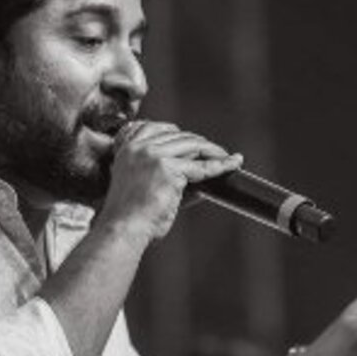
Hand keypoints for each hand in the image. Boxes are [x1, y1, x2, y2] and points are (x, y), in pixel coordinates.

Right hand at [97, 121, 242, 243]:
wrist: (123, 228)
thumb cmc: (131, 216)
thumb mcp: (144, 185)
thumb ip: (166, 175)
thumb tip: (200, 177)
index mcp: (127, 149)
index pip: (155, 127)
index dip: (178, 133)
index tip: (192, 142)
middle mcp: (139, 147)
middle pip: (178, 135)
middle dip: (200, 144)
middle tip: (217, 153)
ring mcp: (154, 155)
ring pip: (193, 145)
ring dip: (213, 151)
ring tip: (226, 158)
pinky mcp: (169, 169)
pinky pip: (202, 166)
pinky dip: (221, 165)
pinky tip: (233, 163)